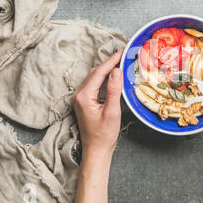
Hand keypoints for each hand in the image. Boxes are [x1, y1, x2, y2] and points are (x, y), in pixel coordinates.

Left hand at [72, 50, 123, 202]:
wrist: (96, 150)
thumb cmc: (104, 135)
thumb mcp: (112, 112)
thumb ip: (114, 90)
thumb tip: (117, 71)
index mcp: (84, 96)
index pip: (99, 72)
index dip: (111, 61)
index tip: (122, 52)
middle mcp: (79, 95)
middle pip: (95, 73)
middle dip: (109, 63)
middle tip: (123, 56)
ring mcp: (80, 98)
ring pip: (93, 77)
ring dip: (106, 70)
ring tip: (120, 63)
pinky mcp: (84, 102)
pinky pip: (94, 84)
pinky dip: (103, 78)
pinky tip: (112, 77)